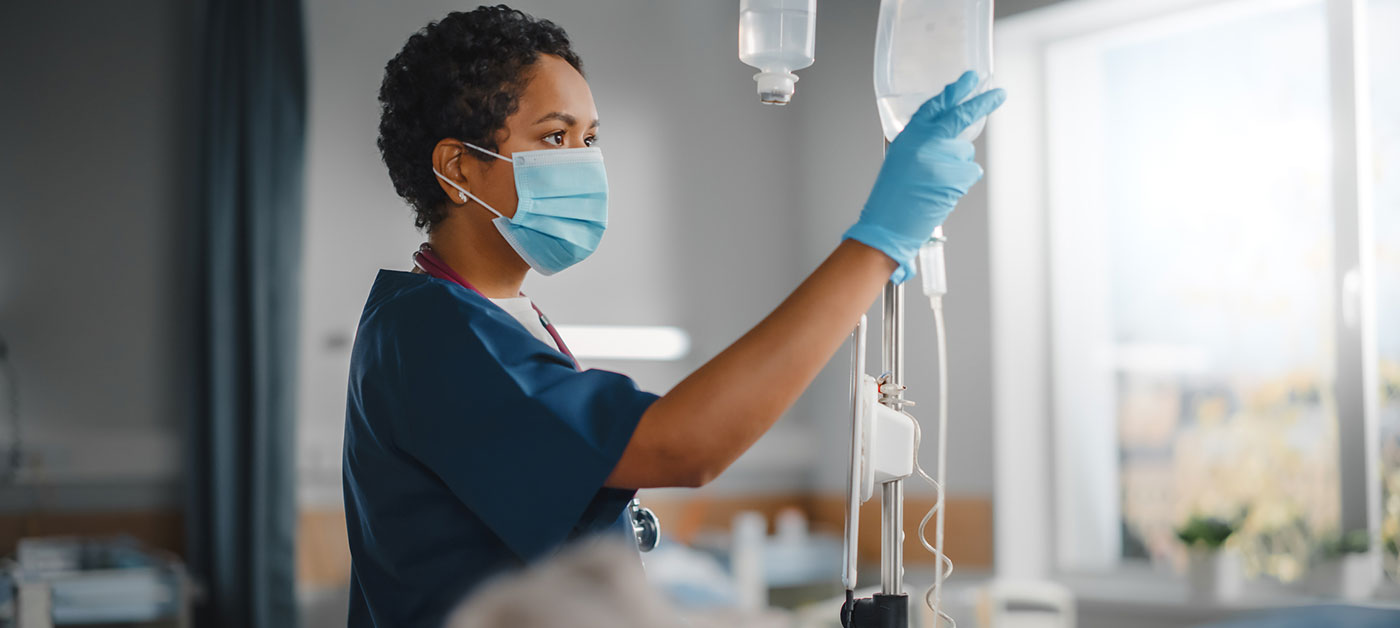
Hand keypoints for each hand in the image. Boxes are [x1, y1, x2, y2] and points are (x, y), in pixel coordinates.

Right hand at [843, 71, 1005, 282]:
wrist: (890, 223)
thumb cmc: (891, 195)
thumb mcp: (899, 158)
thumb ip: (920, 141)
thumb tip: (943, 132)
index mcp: (909, 135)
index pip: (936, 105)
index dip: (955, 90)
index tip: (970, 79)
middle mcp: (927, 142)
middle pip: (961, 117)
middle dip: (983, 103)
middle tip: (999, 94)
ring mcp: (944, 159)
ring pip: (966, 152)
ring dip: (958, 164)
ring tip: (936, 181)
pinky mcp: (957, 177)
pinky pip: (971, 171)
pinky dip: (962, 180)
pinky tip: (944, 190)